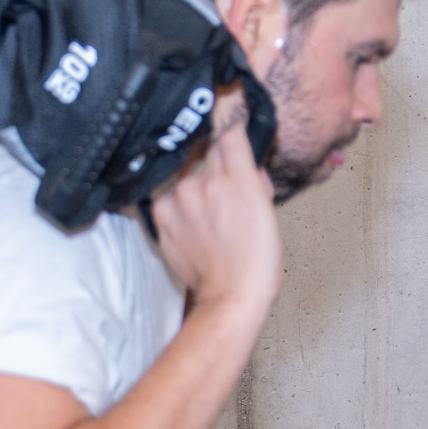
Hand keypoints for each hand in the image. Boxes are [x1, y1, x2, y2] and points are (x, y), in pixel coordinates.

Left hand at [147, 109, 281, 320]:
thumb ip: (250, 175)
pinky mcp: (161, 216)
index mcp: (236, 178)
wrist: (230, 296)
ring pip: (187, 176)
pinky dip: (180, 206)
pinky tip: (195, 225)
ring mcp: (178, 199)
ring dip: (197, 188)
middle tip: (228, 195)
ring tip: (211, 216)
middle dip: (218, 167)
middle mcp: (203, 183)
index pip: (229, 133)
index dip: (233, 135)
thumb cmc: (256, 262)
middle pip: (207, 154)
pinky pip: (170, 196)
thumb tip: (241, 155)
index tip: (234, 138)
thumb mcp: (266, 209)